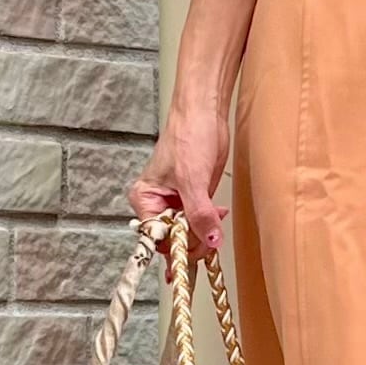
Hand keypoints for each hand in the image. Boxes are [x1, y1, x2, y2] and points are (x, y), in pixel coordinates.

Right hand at [128, 105, 230, 255]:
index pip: (157, 237)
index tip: (196, 250)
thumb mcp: (193, 180)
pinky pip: (202, 221)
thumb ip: (200, 214)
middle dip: (194, 240)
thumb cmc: (189, 136)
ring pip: (190, 233)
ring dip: (205, 233)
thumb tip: (210, 240)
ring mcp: (177, 202)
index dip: (176, 246)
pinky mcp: (194, 198)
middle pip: (174, 239)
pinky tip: (219, 215)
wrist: (205, 114)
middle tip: (211, 239)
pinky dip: (212, 223)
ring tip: (216, 223)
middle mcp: (158, 204)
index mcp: (146, 199)